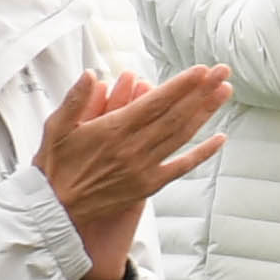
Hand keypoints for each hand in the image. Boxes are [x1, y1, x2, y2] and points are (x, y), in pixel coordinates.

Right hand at [36, 65, 230, 279]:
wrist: (56, 209)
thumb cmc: (55, 165)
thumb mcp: (56, 127)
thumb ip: (75, 99)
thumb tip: (91, 74)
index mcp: (113, 130)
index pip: (156, 103)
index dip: (181, 86)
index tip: (201, 70)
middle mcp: (134, 148)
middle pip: (176, 115)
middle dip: (201, 91)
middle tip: (222, 72)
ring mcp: (145, 167)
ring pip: (182, 136)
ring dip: (205, 113)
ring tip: (224, 92)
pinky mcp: (149, 185)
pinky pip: (181, 167)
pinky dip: (202, 154)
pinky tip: (221, 139)